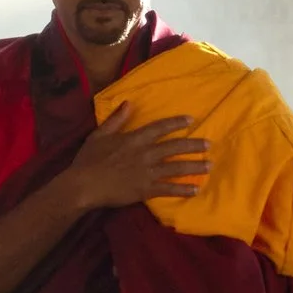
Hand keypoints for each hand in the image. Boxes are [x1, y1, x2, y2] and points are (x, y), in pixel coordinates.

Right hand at [74, 105, 209, 209]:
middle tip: (208, 144)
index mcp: (134, 139)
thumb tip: (129, 103)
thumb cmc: (88, 160)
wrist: (83, 185)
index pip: (160, 128)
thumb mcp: (99, 134)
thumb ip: (116, 119)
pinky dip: (183, 189)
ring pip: (176, 167)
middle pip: (174, 147)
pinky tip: (196, 189)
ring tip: (209, 164)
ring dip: (194, 166)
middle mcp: (145, 153)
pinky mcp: (145, 190)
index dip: (176, 123)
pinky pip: (168, 189)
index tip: (191, 119)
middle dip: (193, 145)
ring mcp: (146, 172)